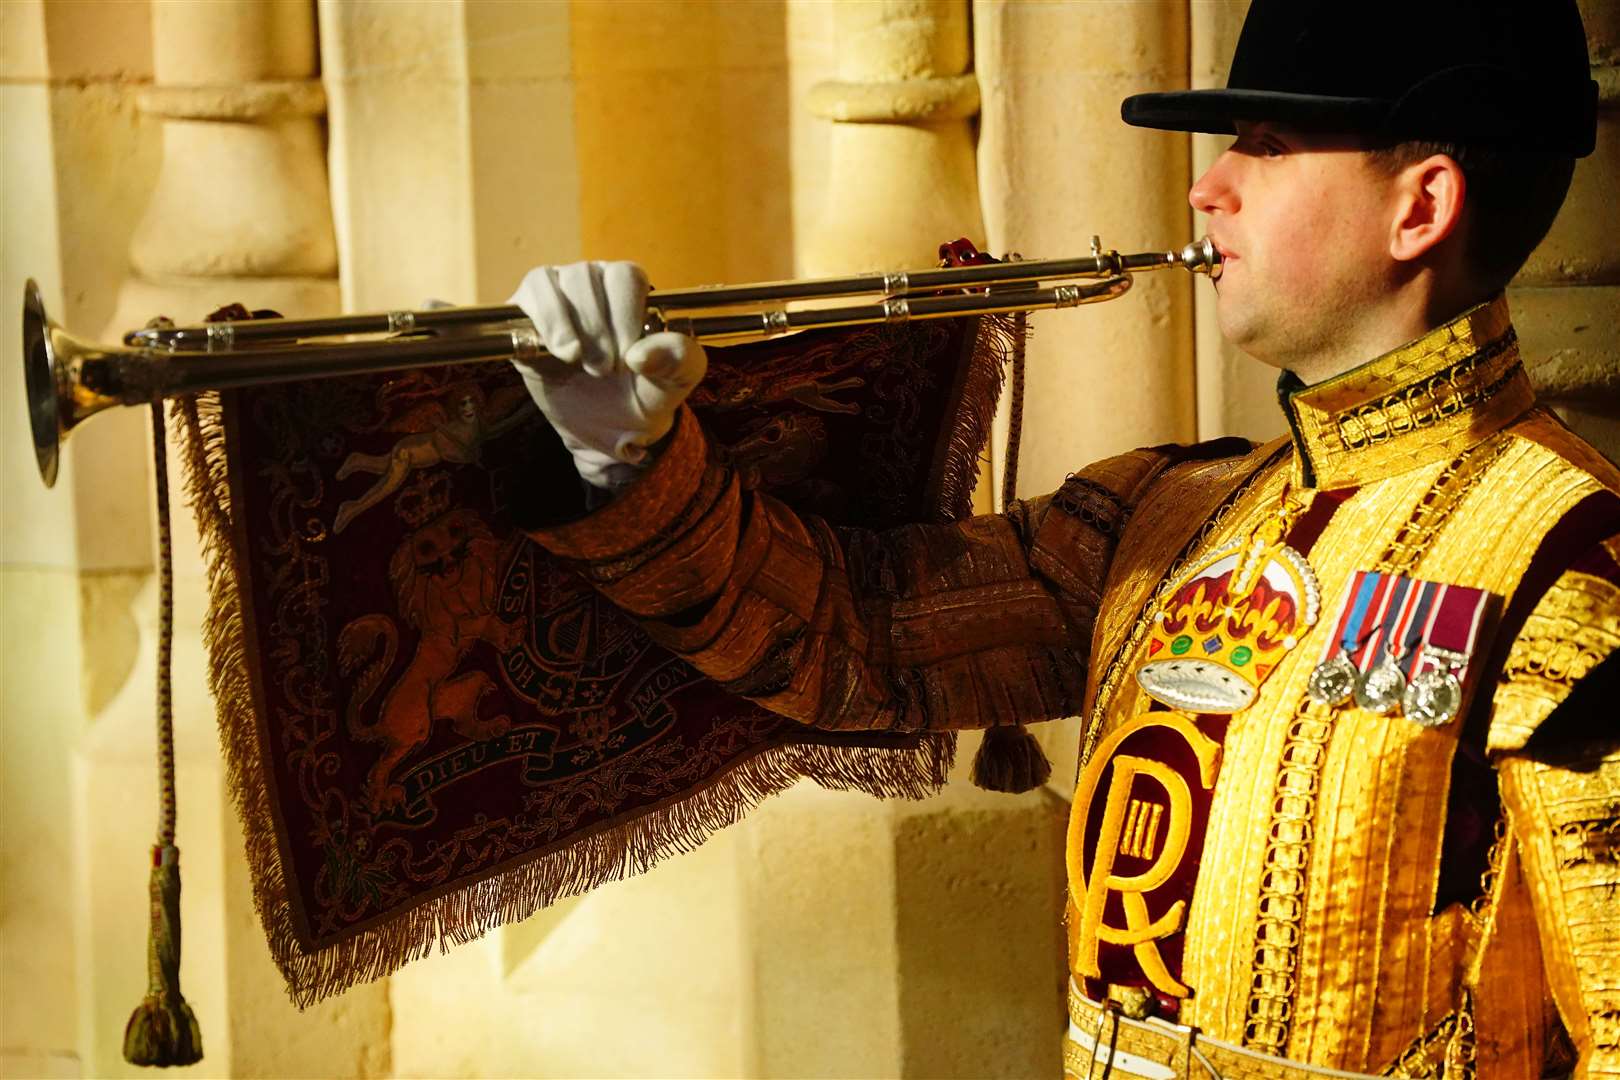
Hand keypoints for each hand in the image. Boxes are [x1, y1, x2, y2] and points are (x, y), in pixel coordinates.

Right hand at [508, 261, 705, 489]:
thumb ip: (680, 360)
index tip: (628, 357)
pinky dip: (542, 322)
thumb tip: (643, 352)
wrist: (606, 428)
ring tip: (576, 359)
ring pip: (548, 279)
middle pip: (585, 275)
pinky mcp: (525, 315)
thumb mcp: (674, 383)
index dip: (624, 314)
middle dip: (595, 327)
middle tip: (603, 370)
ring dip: (563, 322)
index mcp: (630, 290)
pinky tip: (559, 351)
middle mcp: (591, 282)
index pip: (625, 275)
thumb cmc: (643, 394)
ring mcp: (555, 295)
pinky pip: (527, 296)